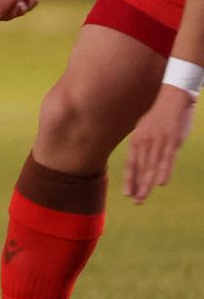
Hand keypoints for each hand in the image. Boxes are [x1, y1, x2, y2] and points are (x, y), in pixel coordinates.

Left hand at [124, 84, 196, 202]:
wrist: (172, 96)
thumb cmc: (157, 115)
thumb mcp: (143, 128)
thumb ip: (142, 144)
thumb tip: (140, 160)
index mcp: (137, 139)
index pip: (131, 163)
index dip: (130, 179)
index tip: (127, 193)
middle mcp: (146, 142)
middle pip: (141, 168)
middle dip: (138, 186)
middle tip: (136, 201)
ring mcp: (159, 141)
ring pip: (152, 167)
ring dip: (147, 184)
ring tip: (144, 197)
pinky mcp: (173, 140)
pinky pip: (167, 158)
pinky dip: (163, 171)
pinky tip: (160, 183)